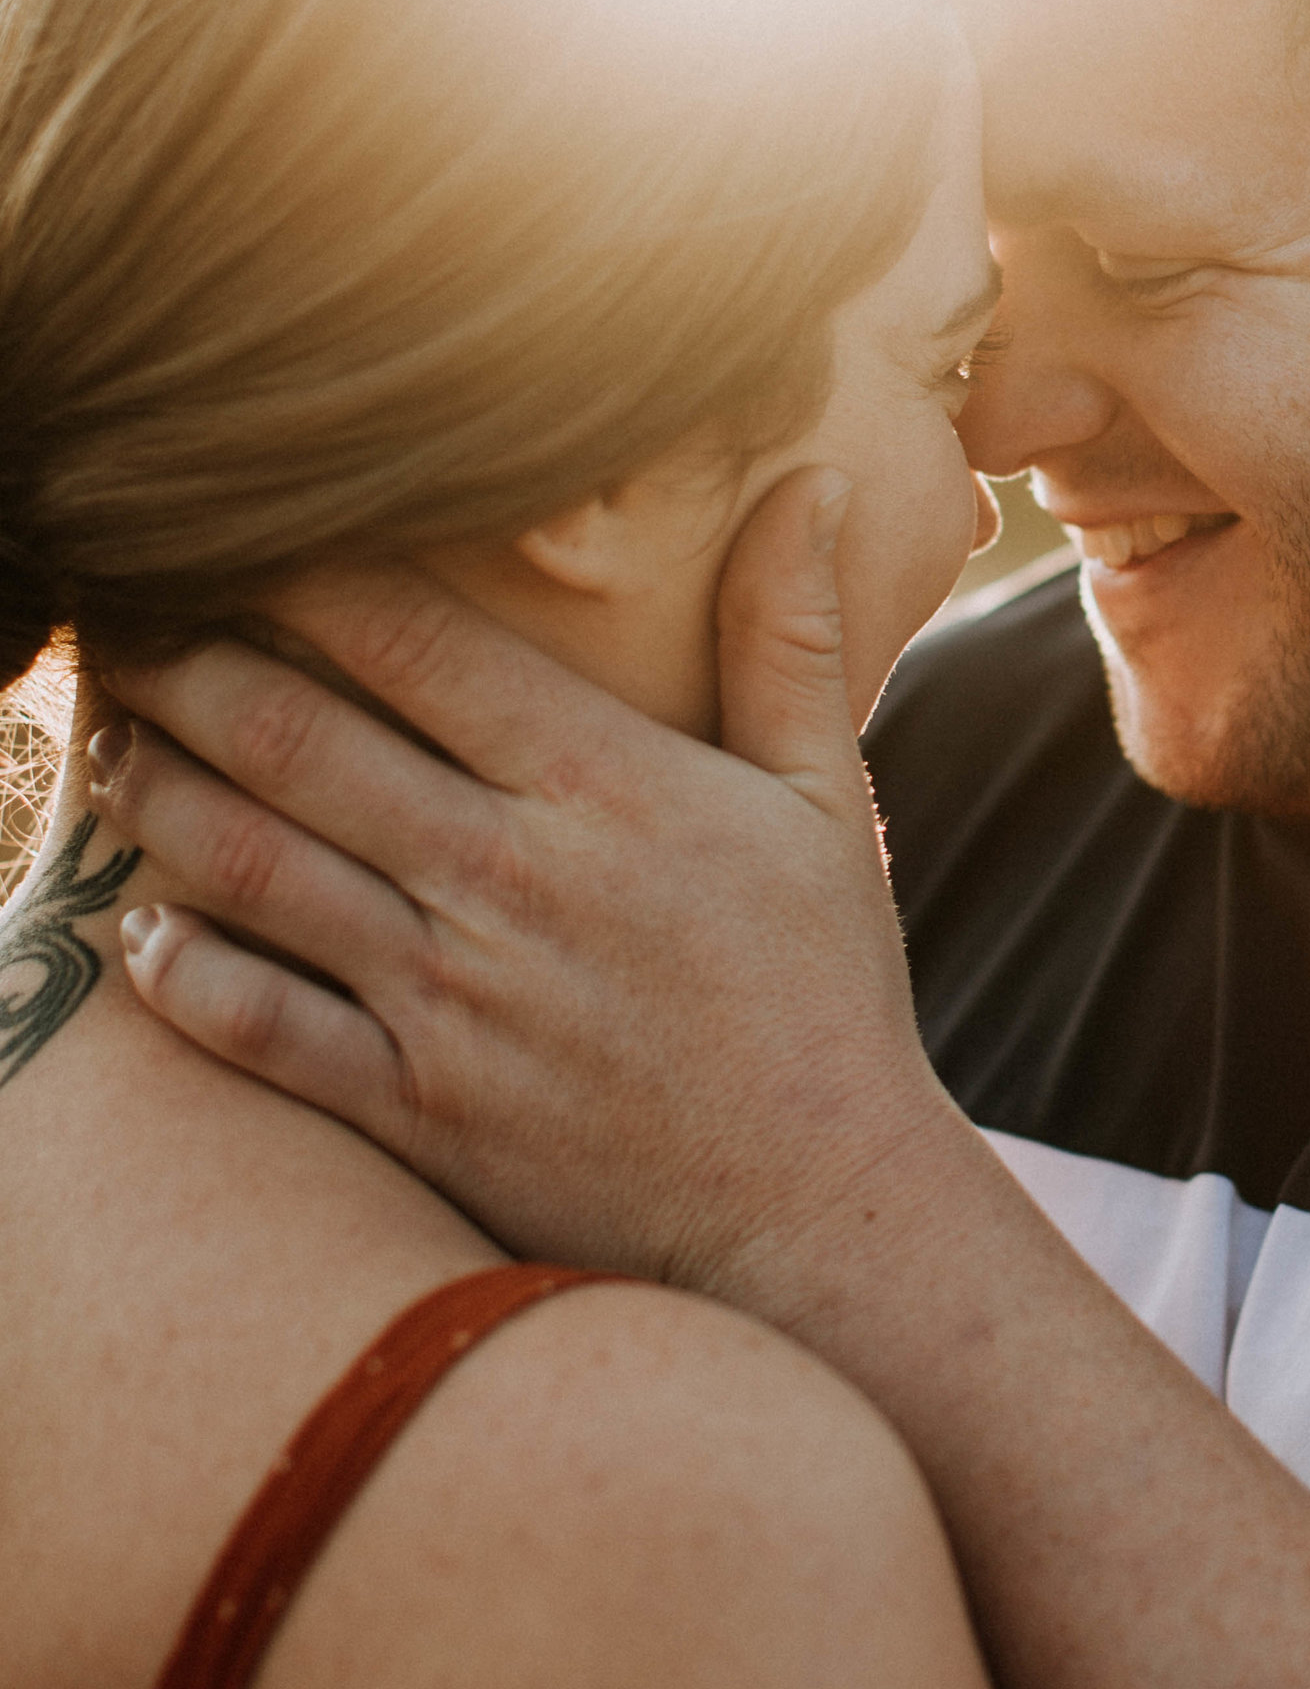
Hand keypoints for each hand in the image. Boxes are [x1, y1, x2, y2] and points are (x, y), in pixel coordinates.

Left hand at [97, 470, 954, 1306]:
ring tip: (110, 746)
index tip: (231, 527)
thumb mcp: (821, 800)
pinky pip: (255, 1026)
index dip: (296, 568)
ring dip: (155, 794)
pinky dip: (179, 974)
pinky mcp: (415, 1108)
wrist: (819, 1213)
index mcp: (604, 784)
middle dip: (182, 661)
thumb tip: (814, 476)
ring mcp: (450, 1000)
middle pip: (292, 736)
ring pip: (249, 867)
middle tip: (120, 616)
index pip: (411, 638)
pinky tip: (139, 932)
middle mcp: (508, 878)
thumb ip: (788, 636)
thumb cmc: (820, 994)